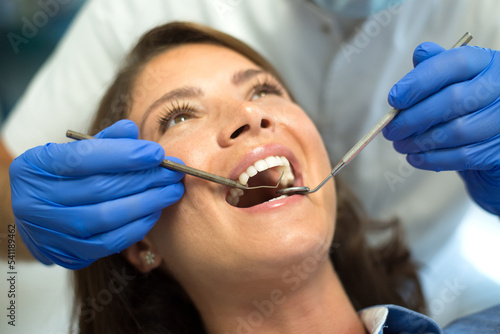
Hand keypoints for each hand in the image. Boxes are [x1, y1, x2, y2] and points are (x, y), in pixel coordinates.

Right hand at [10, 120, 183, 268]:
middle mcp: (36, 202)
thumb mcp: (69, 152)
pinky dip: (136, 227)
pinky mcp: (67, 253)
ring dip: (147, 203)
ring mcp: (50, 232)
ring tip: (172, 191)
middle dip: (144, 178)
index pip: (83, 158)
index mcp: (35, 168)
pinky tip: (155, 212)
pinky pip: (109, 243)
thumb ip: (102, 141)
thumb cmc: (58, 177)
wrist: (33, 216)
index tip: (157, 153)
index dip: (124, 155)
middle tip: (174, 172)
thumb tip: (131, 130)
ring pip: (106, 217)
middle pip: (100, 188)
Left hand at [383, 42, 499, 214]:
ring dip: (419, 141)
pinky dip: (432, 159)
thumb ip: (437, 66)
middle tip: (390, 129)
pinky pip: (463, 157)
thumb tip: (421, 54)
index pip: (455, 63)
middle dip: (413, 117)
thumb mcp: (455, 79)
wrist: (494, 138)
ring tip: (400, 144)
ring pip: (456, 131)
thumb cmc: (467, 104)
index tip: (394, 99)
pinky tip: (415, 157)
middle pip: (453, 100)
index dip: (420, 81)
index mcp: (488, 63)